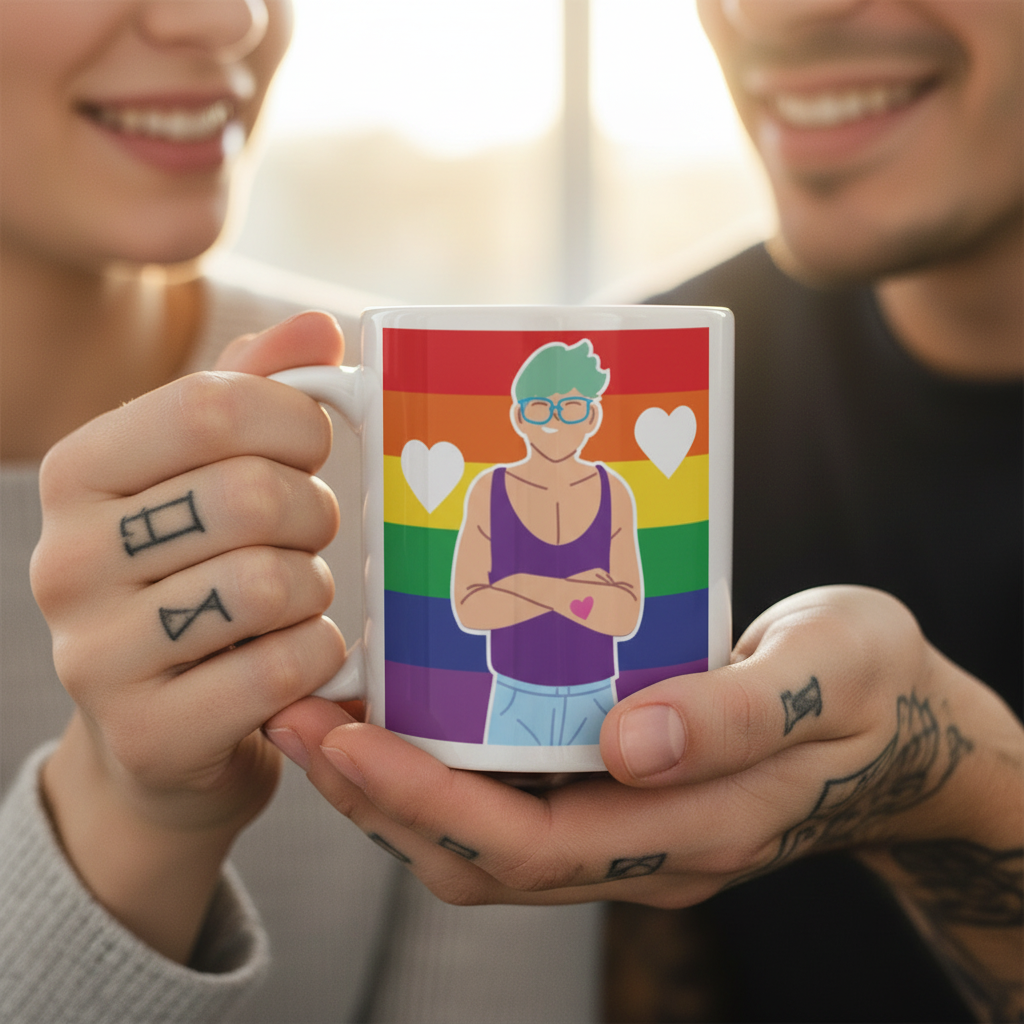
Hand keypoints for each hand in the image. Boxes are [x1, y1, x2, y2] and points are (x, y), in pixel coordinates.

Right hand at [35, 311, 347, 960]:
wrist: (161, 729)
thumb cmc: (198, 575)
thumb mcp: (211, 476)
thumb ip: (256, 394)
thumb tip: (319, 328)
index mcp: (79, 474)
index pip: (211, 408)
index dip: (297, 420)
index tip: (313, 448)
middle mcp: (65, 560)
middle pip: (250, 496)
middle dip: (315, 513)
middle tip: (308, 534)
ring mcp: (96, 656)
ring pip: (270, 584)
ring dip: (315, 588)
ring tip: (296, 596)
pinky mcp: (149, 733)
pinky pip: (283, 667)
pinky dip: (320, 655)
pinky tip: (300, 654)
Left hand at [269, 585, 1020, 903]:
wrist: (898, 724)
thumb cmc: (867, 687)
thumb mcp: (827, 675)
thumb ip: (739, 715)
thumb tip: (632, 744)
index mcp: (693, 829)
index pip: (530, 844)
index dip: (426, 802)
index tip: (345, 742)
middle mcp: (645, 847)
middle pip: (479, 856)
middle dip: (377, 798)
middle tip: (297, 716)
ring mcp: (630, 830)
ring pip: (483, 840)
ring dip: (394, 789)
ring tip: (324, 715)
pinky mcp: (621, 799)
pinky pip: (510, 803)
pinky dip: (442, 770)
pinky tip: (408, 711)